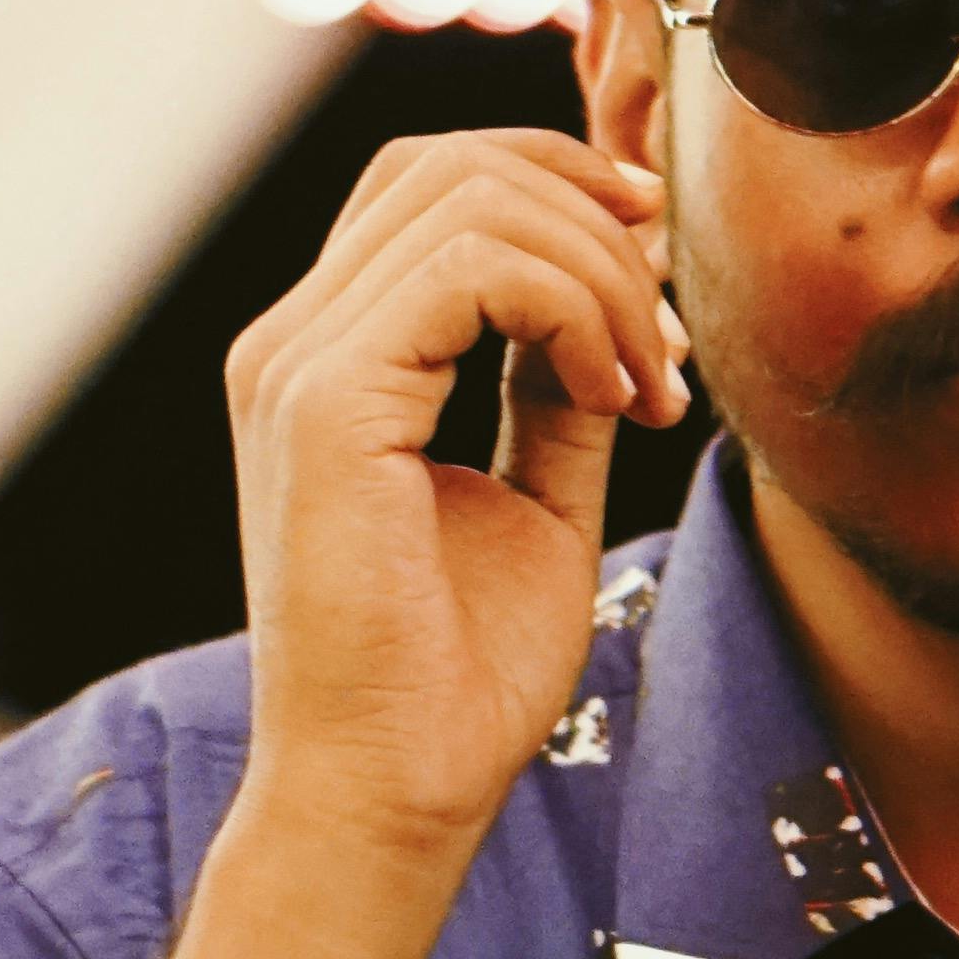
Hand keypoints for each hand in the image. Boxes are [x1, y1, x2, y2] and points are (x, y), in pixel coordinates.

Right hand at [223, 130, 685, 869]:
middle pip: (450, 166)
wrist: (394, 792)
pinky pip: (472, 268)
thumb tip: (619, 291)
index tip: (656, 267)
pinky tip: (610, 393)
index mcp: (327, 357)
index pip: (428, 186)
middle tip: (666, 330)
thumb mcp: (537, 495)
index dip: (556, 186)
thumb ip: (555, 385)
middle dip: (591, 217)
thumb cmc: (456, 676)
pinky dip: (572, 306)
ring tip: (644, 386)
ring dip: (600, 274)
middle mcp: (292, 343)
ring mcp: (296, 364)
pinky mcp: (323, 401)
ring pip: (472, 199)